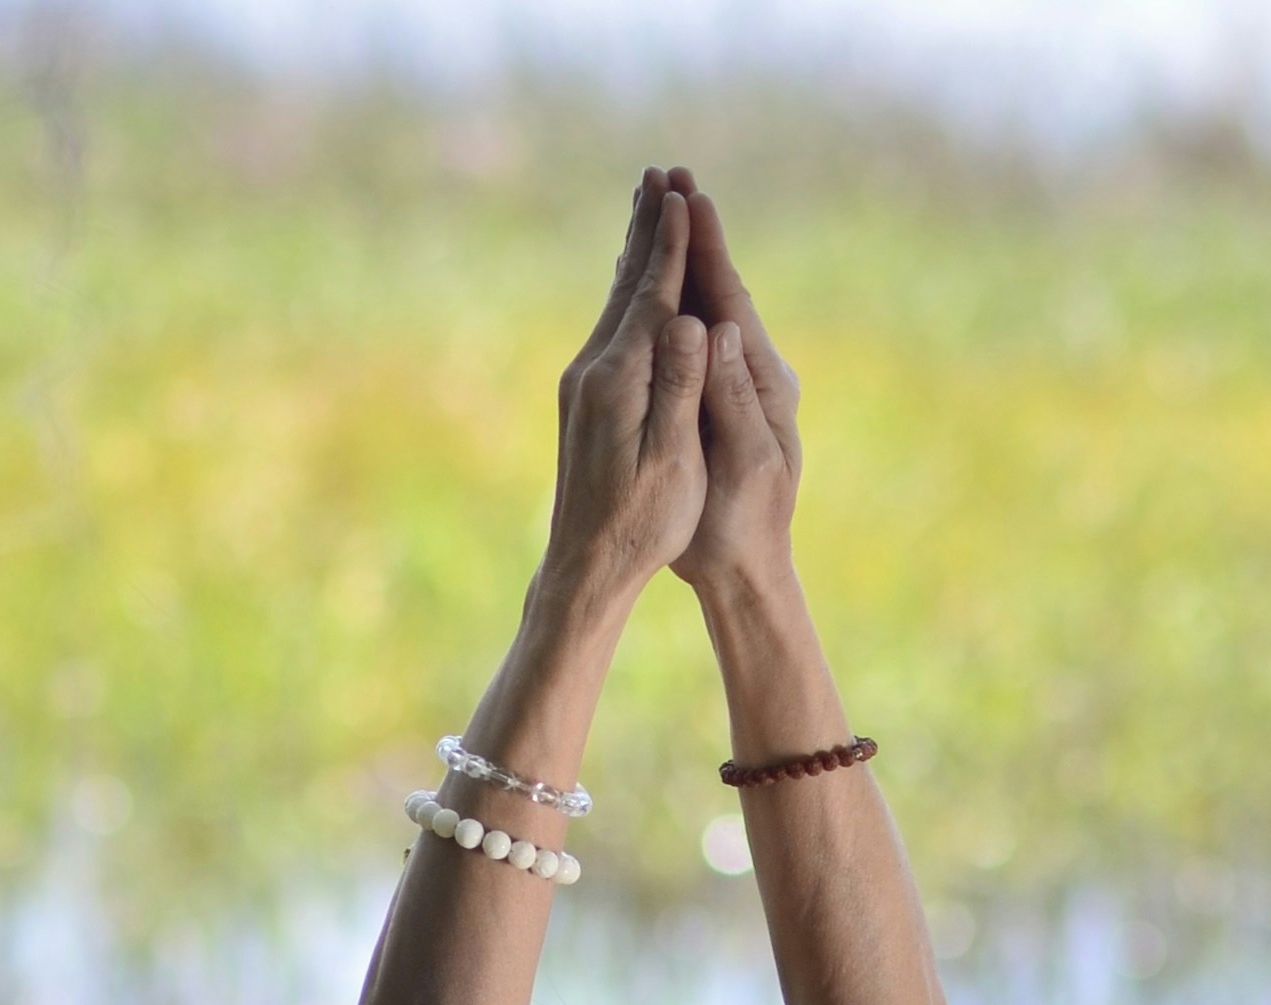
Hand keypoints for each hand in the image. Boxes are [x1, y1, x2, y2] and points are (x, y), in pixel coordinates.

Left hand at [538, 172, 709, 621]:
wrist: (585, 566)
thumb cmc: (641, 525)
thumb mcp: (672, 461)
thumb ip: (680, 387)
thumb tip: (689, 321)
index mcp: (619, 383)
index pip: (652, 298)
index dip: (672, 246)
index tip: (684, 196)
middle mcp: (592, 372)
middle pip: (627, 286)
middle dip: (647, 230)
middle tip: (658, 173)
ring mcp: (582, 385)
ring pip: (615, 303)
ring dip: (635, 252)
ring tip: (646, 206)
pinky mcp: (582, 400)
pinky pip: (611, 328)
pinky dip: (627, 291)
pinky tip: (631, 280)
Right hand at [667, 174, 801, 596]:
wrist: (745, 571)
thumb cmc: (741, 528)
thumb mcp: (743, 464)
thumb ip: (734, 397)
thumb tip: (721, 328)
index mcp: (763, 384)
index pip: (733, 300)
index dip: (710, 248)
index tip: (691, 197)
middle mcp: (754, 375)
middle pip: (723, 290)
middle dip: (698, 236)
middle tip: (672, 177)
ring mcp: (737, 388)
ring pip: (708, 309)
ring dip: (686, 259)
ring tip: (664, 209)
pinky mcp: (718, 404)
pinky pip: (694, 339)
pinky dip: (676, 301)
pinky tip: (658, 281)